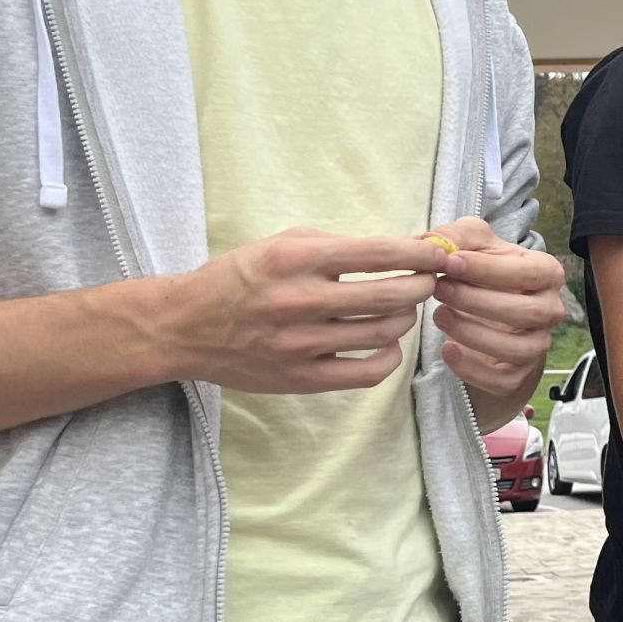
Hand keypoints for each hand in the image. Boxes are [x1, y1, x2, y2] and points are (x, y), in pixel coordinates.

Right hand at [158, 229, 445, 393]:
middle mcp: (301, 300)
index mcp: (298, 258)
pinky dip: (389, 357)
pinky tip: (387, 344)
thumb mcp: (282, 243)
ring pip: (384, 332)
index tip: (437, 253)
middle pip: (392, 295)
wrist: (184, 326)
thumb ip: (337, 245)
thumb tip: (400, 247)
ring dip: (406, 318)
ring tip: (402, 308)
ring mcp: (302, 343)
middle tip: (427, 281)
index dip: (420, 253)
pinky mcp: (301, 378)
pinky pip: (367, 372)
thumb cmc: (240, 278)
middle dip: (422, 286)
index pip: (380, 252)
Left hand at [427, 217, 568, 402]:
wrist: (489, 308)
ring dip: (474, 333)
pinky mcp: (519, 373)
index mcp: (547, 273)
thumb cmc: (484, 270)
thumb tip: (432, 243)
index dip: (489, 269)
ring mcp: (538, 344)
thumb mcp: (474, 244)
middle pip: (525, 312)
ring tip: (439, 315)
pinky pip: (503, 380)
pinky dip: (472, 369)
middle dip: (477, 301)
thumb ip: (456, 237)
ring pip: (517, 348)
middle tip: (440, 288)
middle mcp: (550, 310)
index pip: (529, 272)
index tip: (451, 262)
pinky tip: (447, 349)